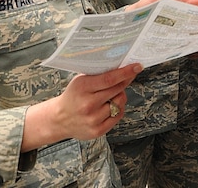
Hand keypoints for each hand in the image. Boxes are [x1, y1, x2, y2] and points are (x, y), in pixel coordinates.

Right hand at [21, 63, 142, 150]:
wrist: (59, 119)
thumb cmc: (74, 96)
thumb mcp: (81, 81)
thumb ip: (99, 75)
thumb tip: (122, 67)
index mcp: (82, 87)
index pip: (109, 78)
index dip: (126, 72)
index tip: (137, 66)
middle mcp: (87, 104)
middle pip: (117, 90)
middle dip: (125, 81)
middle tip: (128, 76)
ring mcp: (93, 119)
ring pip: (120, 103)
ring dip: (120, 96)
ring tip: (111, 95)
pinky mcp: (98, 130)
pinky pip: (118, 115)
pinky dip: (118, 109)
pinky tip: (109, 106)